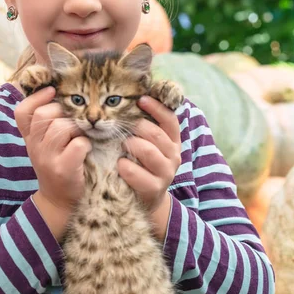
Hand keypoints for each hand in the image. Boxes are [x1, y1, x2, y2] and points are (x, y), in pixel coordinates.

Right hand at [14, 86, 91, 212]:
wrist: (59, 202)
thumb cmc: (57, 166)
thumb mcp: (45, 144)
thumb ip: (47, 123)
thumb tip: (58, 93)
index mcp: (29, 138)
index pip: (22, 112)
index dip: (36, 97)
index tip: (52, 90)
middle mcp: (34, 147)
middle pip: (44, 115)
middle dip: (63, 112)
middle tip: (72, 123)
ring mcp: (47, 158)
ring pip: (62, 127)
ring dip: (76, 128)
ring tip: (79, 138)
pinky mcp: (63, 169)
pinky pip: (78, 143)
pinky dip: (87, 143)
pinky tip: (87, 150)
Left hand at [117, 95, 180, 213]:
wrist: (146, 198)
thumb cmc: (143, 162)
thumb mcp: (149, 142)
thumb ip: (147, 124)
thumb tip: (136, 96)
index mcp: (173, 140)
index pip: (170, 120)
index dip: (157, 108)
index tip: (141, 99)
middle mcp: (173, 155)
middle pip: (157, 135)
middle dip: (138, 127)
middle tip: (123, 126)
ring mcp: (165, 173)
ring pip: (149, 152)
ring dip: (132, 145)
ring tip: (122, 145)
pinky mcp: (154, 189)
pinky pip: (138, 174)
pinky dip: (126, 167)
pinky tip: (120, 164)